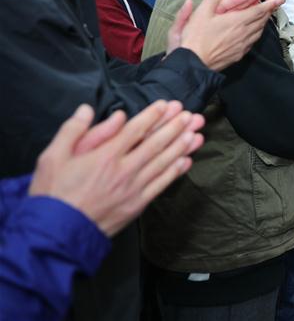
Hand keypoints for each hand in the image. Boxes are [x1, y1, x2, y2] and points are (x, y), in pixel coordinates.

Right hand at [29, 101, 204, 236]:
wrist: (54, 235)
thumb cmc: (52, 195)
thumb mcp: (52, 157)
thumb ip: (72, 131)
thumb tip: (87, 109)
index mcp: (104, 156)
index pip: (135, 130)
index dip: (153, 115)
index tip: (167, 105)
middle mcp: (123, 170)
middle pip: (155, 143)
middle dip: (175, 127)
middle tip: (190, 115)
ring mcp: (133, 188)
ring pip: (163, 162)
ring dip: (181, 146)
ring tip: (196, 133)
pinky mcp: (136, 205)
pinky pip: (161, 185)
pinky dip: (175, 171)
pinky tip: (186, 161)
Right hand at [173, 0, 278, 70]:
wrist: (194, 63)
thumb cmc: (196, 37)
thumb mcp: (202, 12)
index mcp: (237, 21)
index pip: (258, 10)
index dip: (269, 4)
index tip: (278, 0)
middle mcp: (243, 33)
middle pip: (260, 21)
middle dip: (268, 12)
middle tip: (273, 7)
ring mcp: (242, 45)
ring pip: (258, 32)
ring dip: (263, 23)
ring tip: (265, 18)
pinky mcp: (238, 55)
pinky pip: (252, 42)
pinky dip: (256, 34)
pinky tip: (254, 34)